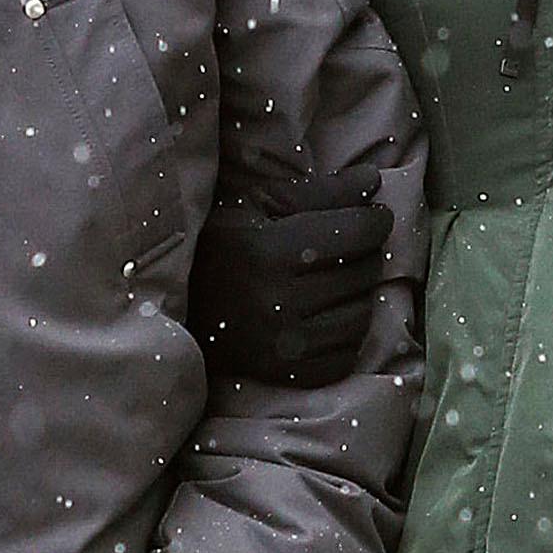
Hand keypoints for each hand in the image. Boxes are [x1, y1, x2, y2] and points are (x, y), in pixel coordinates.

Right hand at [186, 171, 391, 386]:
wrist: (178, 305)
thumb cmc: (219, 243)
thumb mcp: (257, 203)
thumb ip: (319, 191)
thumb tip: (372, 179)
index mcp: (269, 251)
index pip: (357, 233)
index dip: (374, 220)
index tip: (371, 216)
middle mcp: (278, 302)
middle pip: (363, 273)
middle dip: (366, 254)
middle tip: (349, 246)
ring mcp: (283, 344)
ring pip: (361, 316)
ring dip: (359, 295)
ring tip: (337, 280)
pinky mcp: (285, 373)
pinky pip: (346, 356)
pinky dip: (346, 334)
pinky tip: (327, 315)